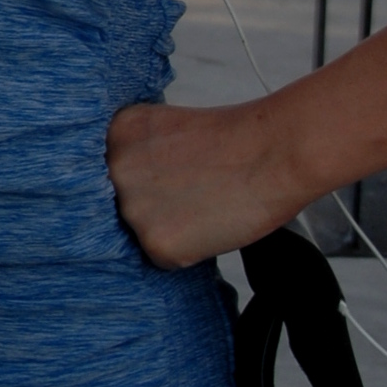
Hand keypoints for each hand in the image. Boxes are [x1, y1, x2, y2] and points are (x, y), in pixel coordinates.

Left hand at [107, 97, 305, 268]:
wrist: (277, 152)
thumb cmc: (239, 139)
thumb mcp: (171, 129)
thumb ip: (142, 153)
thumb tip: (127, 185)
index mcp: (117, 132)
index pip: (110, 171)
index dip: (143, 180)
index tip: (167, 179)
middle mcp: (115, 169)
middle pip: (120, 202)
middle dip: (152, 204)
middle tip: (191, 193)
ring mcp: (133, 207)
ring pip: (140, 231)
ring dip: (168, 227)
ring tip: (205, 204)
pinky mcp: (156, 242)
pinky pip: (162, 258)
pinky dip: (186, 250)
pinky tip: (209, 223)